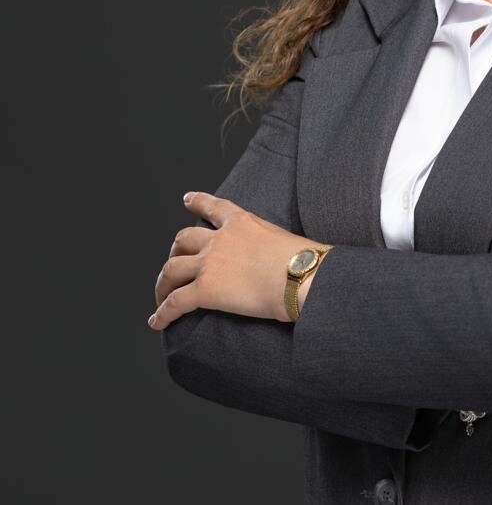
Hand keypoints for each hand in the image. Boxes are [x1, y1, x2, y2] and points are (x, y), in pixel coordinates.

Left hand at [147, 191, 322, 330]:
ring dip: (163, 284)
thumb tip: (276, 259)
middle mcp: (220, 238)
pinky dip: (163, 313)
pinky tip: (158, 322)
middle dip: (174, 252)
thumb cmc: (303, 260)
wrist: (301, 275)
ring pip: (171, 269)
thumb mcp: (282, 238)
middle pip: (183, 239)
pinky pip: (175, 302)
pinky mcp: (205, 289)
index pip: (213, 207)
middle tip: (174, 266)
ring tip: (162, 297)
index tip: (187, 199)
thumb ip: (268, 243)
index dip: (197, 202)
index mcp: (242, 222)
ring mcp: (210, 263)